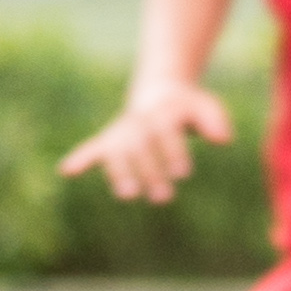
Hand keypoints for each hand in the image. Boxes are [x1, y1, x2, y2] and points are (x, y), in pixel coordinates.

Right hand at [58, 74, 235, 201]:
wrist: (162, 93)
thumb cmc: (188, 107)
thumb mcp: (205, 106)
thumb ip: (215, 120)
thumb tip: (223, 139)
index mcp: (162, 112)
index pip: (166, 132)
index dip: (173, 151)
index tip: (183, 173)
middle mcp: (139, 121)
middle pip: (140, 145)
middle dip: (149, 170)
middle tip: (163, 197)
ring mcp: (123, 130)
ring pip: (117, 150)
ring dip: (119, 171)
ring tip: (126, 195)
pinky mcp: (110, 139)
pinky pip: (93, 148)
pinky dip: (80, 158)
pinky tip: (66, 171)